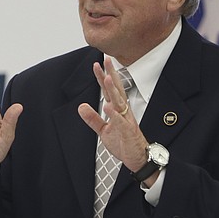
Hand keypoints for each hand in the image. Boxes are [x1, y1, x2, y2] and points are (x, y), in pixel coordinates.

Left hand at [77, 58, 148, 175]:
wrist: (137, 158)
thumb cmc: (123, 142)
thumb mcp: (103, 130)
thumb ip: (93, 118)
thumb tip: (81, 106)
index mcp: (117, 110)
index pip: (109, 90)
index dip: (102, 77)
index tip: (97, 64)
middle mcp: (123, 112)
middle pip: (116, 90)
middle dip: (111, 74)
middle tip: (106, 59)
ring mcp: (126, 120)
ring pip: (119, 102)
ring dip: (113, 89)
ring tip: (106, 77)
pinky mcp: (128, 132)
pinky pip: (121, 122)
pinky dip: (114, 114)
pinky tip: (108, 106)